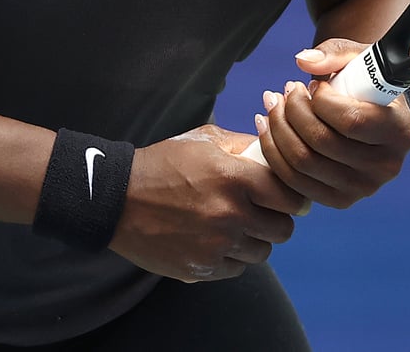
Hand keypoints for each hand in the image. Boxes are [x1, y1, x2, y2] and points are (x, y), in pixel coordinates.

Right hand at [108, 124, 305, 282]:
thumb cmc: (162, 164)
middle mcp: (230, 214)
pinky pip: (236, 269)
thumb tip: (274, 152)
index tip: (287, 199)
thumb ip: (243, 145)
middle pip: (282, 230)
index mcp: (234, 178)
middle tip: (260, 212)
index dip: (291, 198)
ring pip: (261, 252)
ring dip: (253, 240)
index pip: (289, 197)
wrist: (118, 199)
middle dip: (274, 220)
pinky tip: (214, 240)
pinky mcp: (202, 268)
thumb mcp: (203, 140)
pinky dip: (231, 257)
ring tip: (233, 226)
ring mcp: (216, 245)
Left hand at [253, 39, 409, 209]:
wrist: (376, 116)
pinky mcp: (338, 200)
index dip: (321, 101)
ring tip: (272, 103)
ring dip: (277, 128)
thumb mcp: (359, 58)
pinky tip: (265, 125)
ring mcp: (362, 188)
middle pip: (321, 143)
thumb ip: (333, 53)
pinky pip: (294, 182)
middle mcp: (386, 167)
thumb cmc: (367, 83)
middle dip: (293, 111)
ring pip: (303, 162)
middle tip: (286, 89)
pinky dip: (273, 152)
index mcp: (400, 131)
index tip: (313, 85)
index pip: (350, 121)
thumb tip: (302, 61)